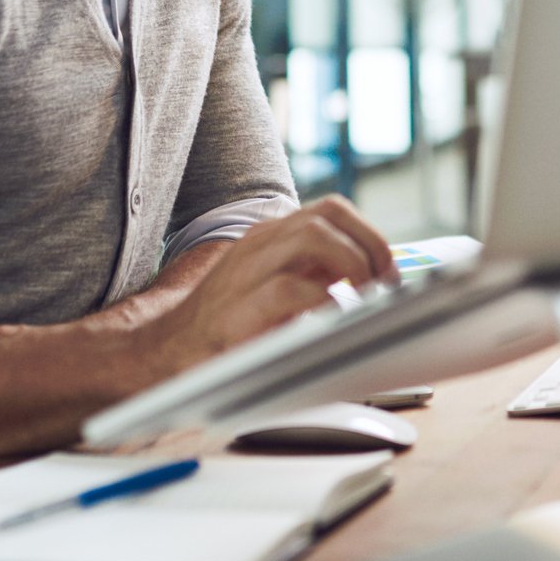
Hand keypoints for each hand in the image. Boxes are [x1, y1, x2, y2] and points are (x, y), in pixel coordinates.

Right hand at [152, 196, 394, 369]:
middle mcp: (261, 243)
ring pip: (312, 236)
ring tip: (361, 296)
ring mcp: (247, 270)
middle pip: (328, 214)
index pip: (333, 210)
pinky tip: (331, 318)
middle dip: (369, 245)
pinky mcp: (239, 307)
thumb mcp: (279, 287)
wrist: (171, 351)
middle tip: (383, 283)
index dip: (370, 235)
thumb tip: (375, 278)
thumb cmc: (233, 323)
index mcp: (273, 236)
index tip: (388, 269)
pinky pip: (289, 287)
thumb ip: (318, 274)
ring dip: (351, 264)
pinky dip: (322, 299)